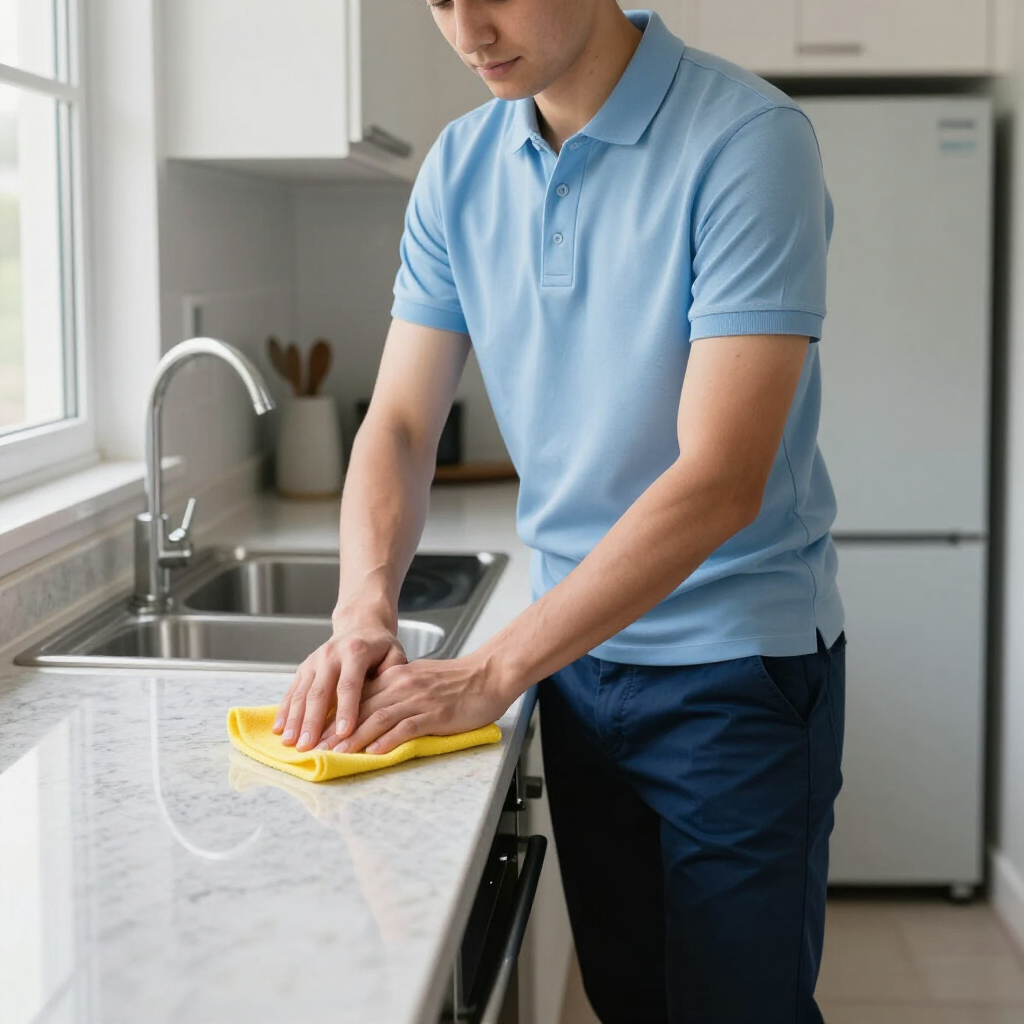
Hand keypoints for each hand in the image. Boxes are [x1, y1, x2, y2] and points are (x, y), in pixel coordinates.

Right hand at [273, 616, 406, 750]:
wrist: (360, 625)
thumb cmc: (380, 646)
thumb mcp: (395, 653)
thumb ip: (393, 674)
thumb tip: (386, 699)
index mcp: (355, 652)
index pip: (349, 684)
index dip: (346, 709)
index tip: (344, 733)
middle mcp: (330, 655)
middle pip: (319, 692)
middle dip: (313, 721)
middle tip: (309, 746)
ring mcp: (314, 661)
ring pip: (301, 693)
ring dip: (295, 720)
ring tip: (291, 743)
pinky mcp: (303, 668)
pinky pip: (292, 691)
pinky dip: (284, 711)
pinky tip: (279, 729)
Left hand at [316, 654, 512, 755]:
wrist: (490, 674)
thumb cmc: (459, 680)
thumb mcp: (421, 678)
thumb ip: (398, 690)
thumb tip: (376, 709)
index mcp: (397, 675)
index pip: (359, 695)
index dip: (337, 715)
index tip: (319, 731)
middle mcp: (403, 684)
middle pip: (362, 708)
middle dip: (337, 730)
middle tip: (316, 747)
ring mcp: (419, 699)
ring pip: (378, 718)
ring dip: (355, 737)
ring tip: (337, 753)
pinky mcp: (435, 713)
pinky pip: (406, 727)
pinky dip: (387, 740)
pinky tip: (374, 753)